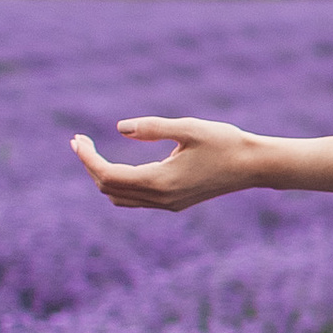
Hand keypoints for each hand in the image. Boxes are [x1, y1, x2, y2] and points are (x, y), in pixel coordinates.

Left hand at [71, 118, 259, 210]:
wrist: (254, 166)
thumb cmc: (225, 142)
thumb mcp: (189, 127)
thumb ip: (152, 127)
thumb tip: (119, 128)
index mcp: (160, 181)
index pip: (108, 176)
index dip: (87, 158)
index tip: (77, 139)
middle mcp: (161, 199)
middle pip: (109, 189)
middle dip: (90, 166)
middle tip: (80, 141)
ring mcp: (168, 204)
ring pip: (119, 198)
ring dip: (102, 178)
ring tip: (93, 154)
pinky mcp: (175, 203)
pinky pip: (135, 200)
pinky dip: (119, 184)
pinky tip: (119, 166)